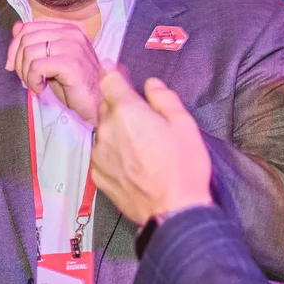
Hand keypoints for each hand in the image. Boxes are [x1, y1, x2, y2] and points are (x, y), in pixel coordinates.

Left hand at [6, 20, 102, 121]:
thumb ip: (36, 43)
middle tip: (26, 79)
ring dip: (26, 74)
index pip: (29, 27)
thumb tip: (16, 27)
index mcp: (67, 30)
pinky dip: (33, 81)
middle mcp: (71, 34)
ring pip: (29, 53)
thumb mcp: (51, 61)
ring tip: (35, 85)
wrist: (97, 103)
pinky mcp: (71, 63)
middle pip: (26, 39)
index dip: (14, 47)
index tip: (13, 65)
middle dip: (18, 62)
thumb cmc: (74, 85)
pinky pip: (37, 67)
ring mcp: (72, 47)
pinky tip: (41, 89)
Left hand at [90, 68, 212, 225]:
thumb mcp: (184, 125)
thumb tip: (151, 85)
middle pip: (106, 106)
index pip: (109, 80)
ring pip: (104, 131)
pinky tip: (133, 161)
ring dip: (117, 131)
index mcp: (127, 112)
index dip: (114, 73)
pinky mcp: (98, 175)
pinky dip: (113, 153)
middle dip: (121, 106)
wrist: (173, 212)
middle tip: (142, 116)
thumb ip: (164, 98)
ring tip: (141, 144)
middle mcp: (107, 130)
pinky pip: (102, 154)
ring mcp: (100, 154)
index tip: (117, 72)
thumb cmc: (183, 169)